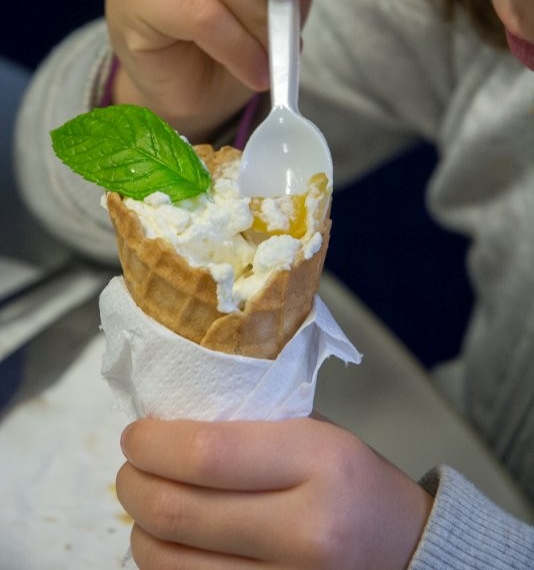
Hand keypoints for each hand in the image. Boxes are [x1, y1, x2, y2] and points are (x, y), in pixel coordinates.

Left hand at [117, 417, 431, 568]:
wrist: (406, 549)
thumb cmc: (352, 481)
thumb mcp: (314, 433)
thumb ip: (248, 428)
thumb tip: (168, 426)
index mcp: (318, 463)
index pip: (207, 454)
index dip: (153, 444)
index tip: (137, 435)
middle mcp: (304, 531)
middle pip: (177, 512)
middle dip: (134, 485)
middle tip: (131, 468)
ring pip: (170, 565)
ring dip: (140, 531)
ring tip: (148, 506)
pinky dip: (165, 566)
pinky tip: (173, 543)